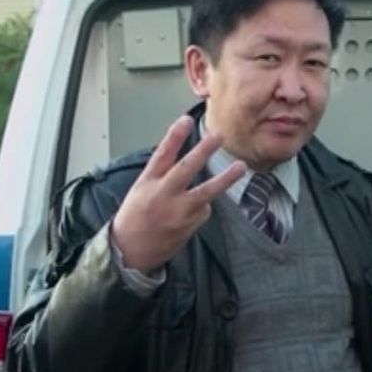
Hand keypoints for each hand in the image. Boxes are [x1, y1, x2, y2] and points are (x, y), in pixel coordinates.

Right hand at [111, 115, 245, 271]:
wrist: (130, 252)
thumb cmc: (135, 216)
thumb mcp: (141, 189)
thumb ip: (162, 174)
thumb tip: (189, 159)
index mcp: (147, 182)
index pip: (162, 155)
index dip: (175, 136)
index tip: (186, 119)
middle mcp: (163, 195)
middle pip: (186, 169)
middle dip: (203, 151)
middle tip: (218, 136)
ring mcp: (178, 212)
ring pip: (206, 192)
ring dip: (225, 179)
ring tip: (241, 166)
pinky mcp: (190, 225)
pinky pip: (204, 209)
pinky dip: (203, 206)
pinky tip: (190, 213)